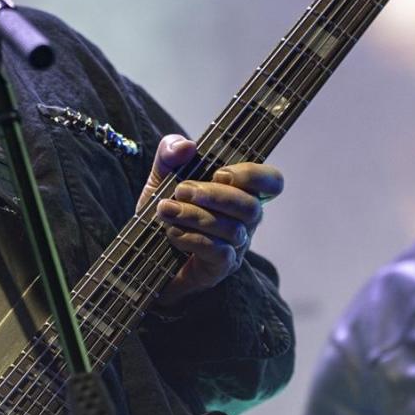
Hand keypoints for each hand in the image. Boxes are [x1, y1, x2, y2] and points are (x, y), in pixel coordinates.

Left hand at [137, 135, 283, 306]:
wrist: (142, 250)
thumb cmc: (165, 210)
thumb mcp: (162, 175)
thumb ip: (171, 154)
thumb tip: (187, 146)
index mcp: (239, 192)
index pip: (271, 182)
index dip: (254, 175)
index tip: (219, 173)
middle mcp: (245, 220)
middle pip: (251, 207)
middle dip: (215, 196)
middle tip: (181, 190)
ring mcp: (236, 246)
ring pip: (232, 230)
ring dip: (195, 216)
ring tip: (165, 210)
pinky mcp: (220, 268)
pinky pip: (219, 253)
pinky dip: (193, 239)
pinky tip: (172, 233)